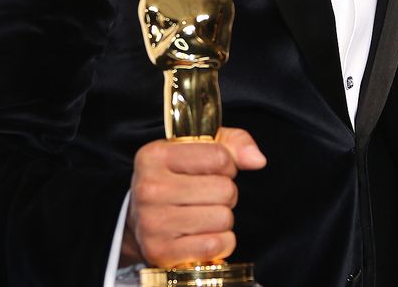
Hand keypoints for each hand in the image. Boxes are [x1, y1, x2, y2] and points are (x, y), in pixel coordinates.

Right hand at [122, 127, 266, 267]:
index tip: (214, 171)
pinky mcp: (160, 252)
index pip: (219, 156)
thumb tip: (257, 160)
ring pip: (223, 218)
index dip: (227, 165)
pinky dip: (220, 243)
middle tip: (207, 196)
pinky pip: (215, 245)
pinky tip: (202, 235)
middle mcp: (149, 188)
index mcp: (155, 155)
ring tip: (202, 215)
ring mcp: (152, 223)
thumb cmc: (177, 179)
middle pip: (224, 189)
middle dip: (226, 194)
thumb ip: (234, 143)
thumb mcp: (200, 149)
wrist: (140, 221)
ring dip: (222, 218)